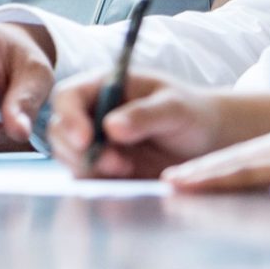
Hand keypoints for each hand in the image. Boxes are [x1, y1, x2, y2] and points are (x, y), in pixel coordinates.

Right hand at [38, 71, 225, 178]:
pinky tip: (125, 179)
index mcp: (103, 87)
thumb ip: (144, 114)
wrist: (210, 142)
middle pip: (59, 130)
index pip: (68, 96)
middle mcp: (92, 113)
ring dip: (89, 168)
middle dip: (78, 150)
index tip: (85, 139)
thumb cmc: (192, 113)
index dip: (69, 117)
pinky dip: (98, 182)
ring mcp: (96, 142)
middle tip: (115, 164)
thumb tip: (110, 127)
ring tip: (126, 169)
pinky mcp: (104, 168)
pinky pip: (87, 177)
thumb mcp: (175, 108)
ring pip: (69, 156)